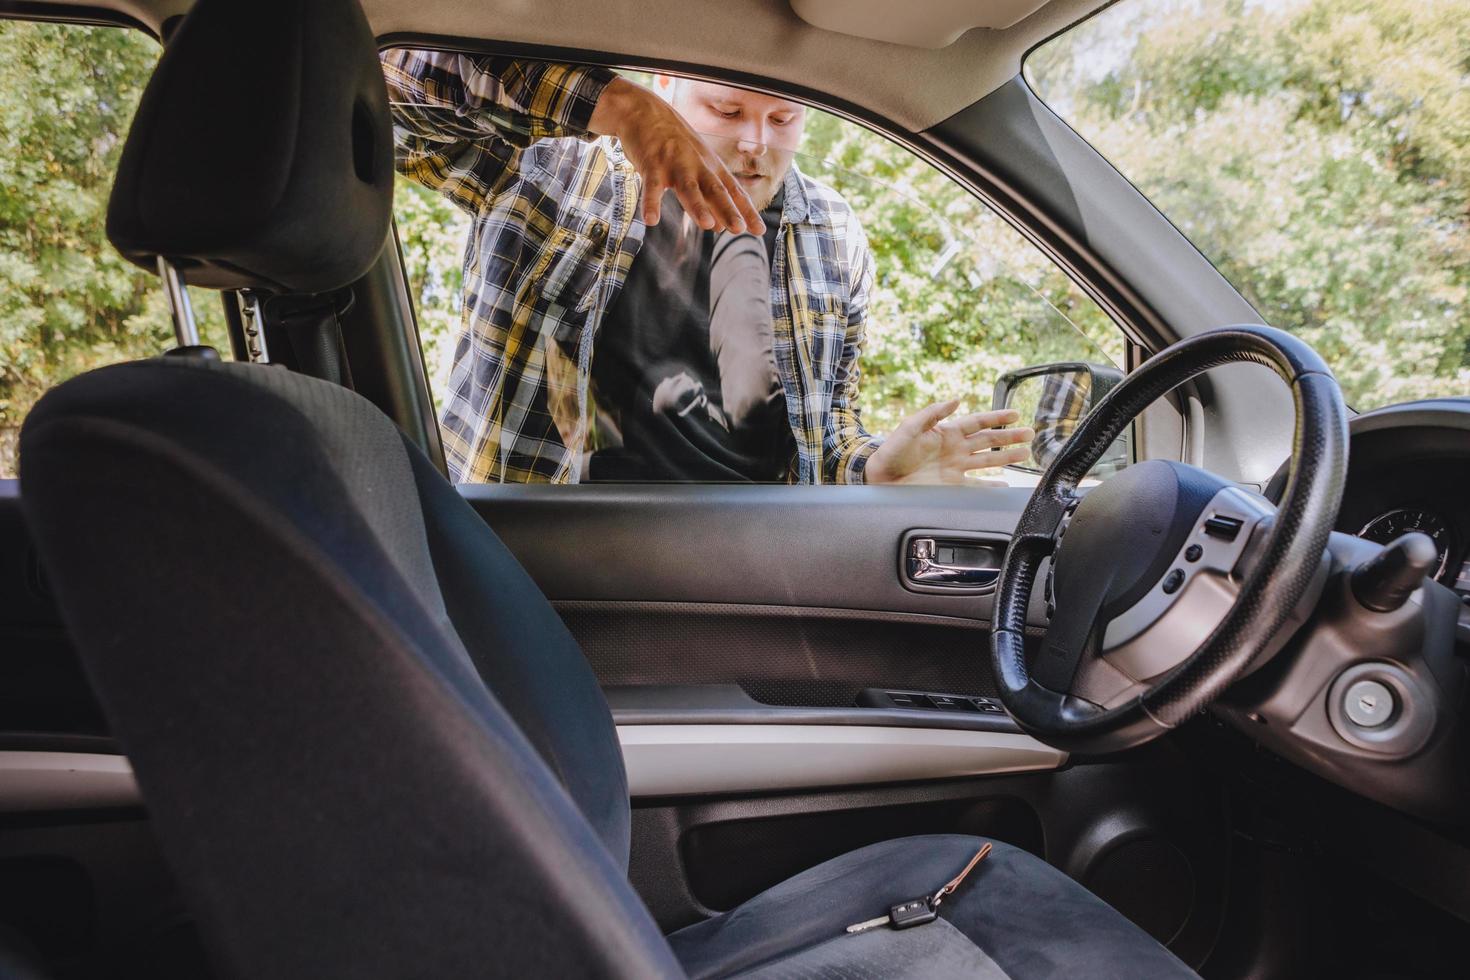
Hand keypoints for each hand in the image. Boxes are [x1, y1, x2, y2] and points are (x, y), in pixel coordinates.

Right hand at [588, 78, 763, 234]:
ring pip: (689, 187)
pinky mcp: (651, 164)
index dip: (747, 211)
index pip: (733, 191)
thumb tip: (719, 227)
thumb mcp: (695, 166)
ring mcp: (674, 164)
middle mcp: (697, 165)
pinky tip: (651, 220)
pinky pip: (651, 186)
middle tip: (739, 229)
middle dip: (728, 210)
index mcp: (711, 166)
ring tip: (707, 225)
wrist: (644, 110)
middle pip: (716, 190)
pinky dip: (651, 203)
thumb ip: (707, 196)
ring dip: (698, 206)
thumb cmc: (672, 142)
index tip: (759, 230)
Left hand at [865, 401, 1033, 485]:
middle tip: (1030, 433)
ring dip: (1007, 457)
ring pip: (988, 461)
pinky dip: (991, 486)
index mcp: (947, 432)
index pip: (978, 422)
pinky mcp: (952, 486)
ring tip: (1026, 454)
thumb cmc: (891, 451)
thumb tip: (956, 400)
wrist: (881, 479)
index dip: (997, 417)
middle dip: (1010, 437)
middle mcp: (955, 449)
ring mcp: (955, 468)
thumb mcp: (909, 427)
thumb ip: (932, 414)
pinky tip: (1004, 485)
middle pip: (989, 441)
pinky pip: (977, 485)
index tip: (1015, 413)